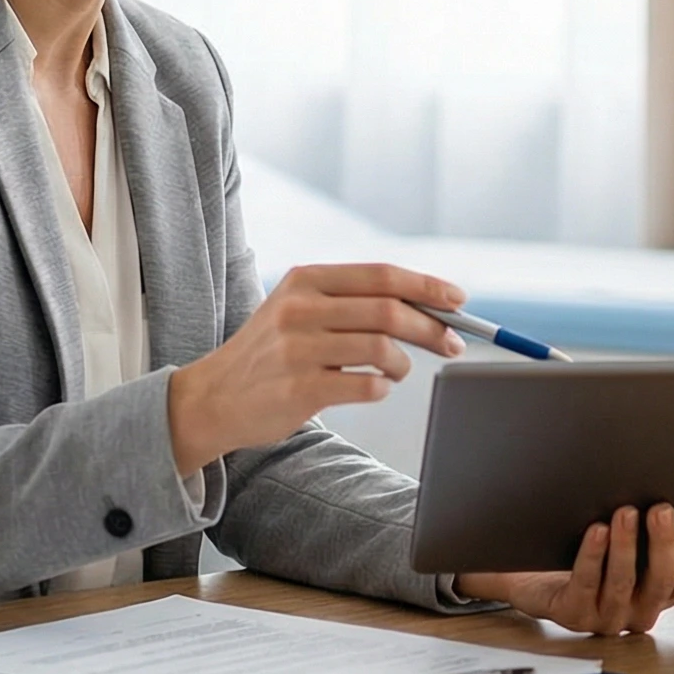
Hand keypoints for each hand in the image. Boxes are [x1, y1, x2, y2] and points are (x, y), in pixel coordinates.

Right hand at [165, 263, 465, 472]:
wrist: (213, 397)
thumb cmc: (273, 353)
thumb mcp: (299, 309)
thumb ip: (353, 301)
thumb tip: (431, 304)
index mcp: (305, 280)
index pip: (382, 275)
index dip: (427, 286)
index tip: (459, 301)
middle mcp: (299, 309)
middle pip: (389, 311)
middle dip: (432, 328)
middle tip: (452, 345)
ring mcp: (297, 350)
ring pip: (382, 350)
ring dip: (403, 365)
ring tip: (396, 371)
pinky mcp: (299, 390)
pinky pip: (366, 387)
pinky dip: (381, 389)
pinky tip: (371, 388)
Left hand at [456, 504, 673, 635]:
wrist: (535, 573)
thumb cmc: (592, 546)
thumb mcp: (632, 535)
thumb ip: (654, 519)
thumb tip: (668, 469)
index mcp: (669, 586)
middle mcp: (644, 606)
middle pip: (665, 582)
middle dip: (664, 544)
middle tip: (661, 510)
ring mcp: (609, 616)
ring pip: (624, 583)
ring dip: (626, 547)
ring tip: (625, 513)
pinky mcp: (574, 615)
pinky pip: (586, 586)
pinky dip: (592, 556)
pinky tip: (595, 530)